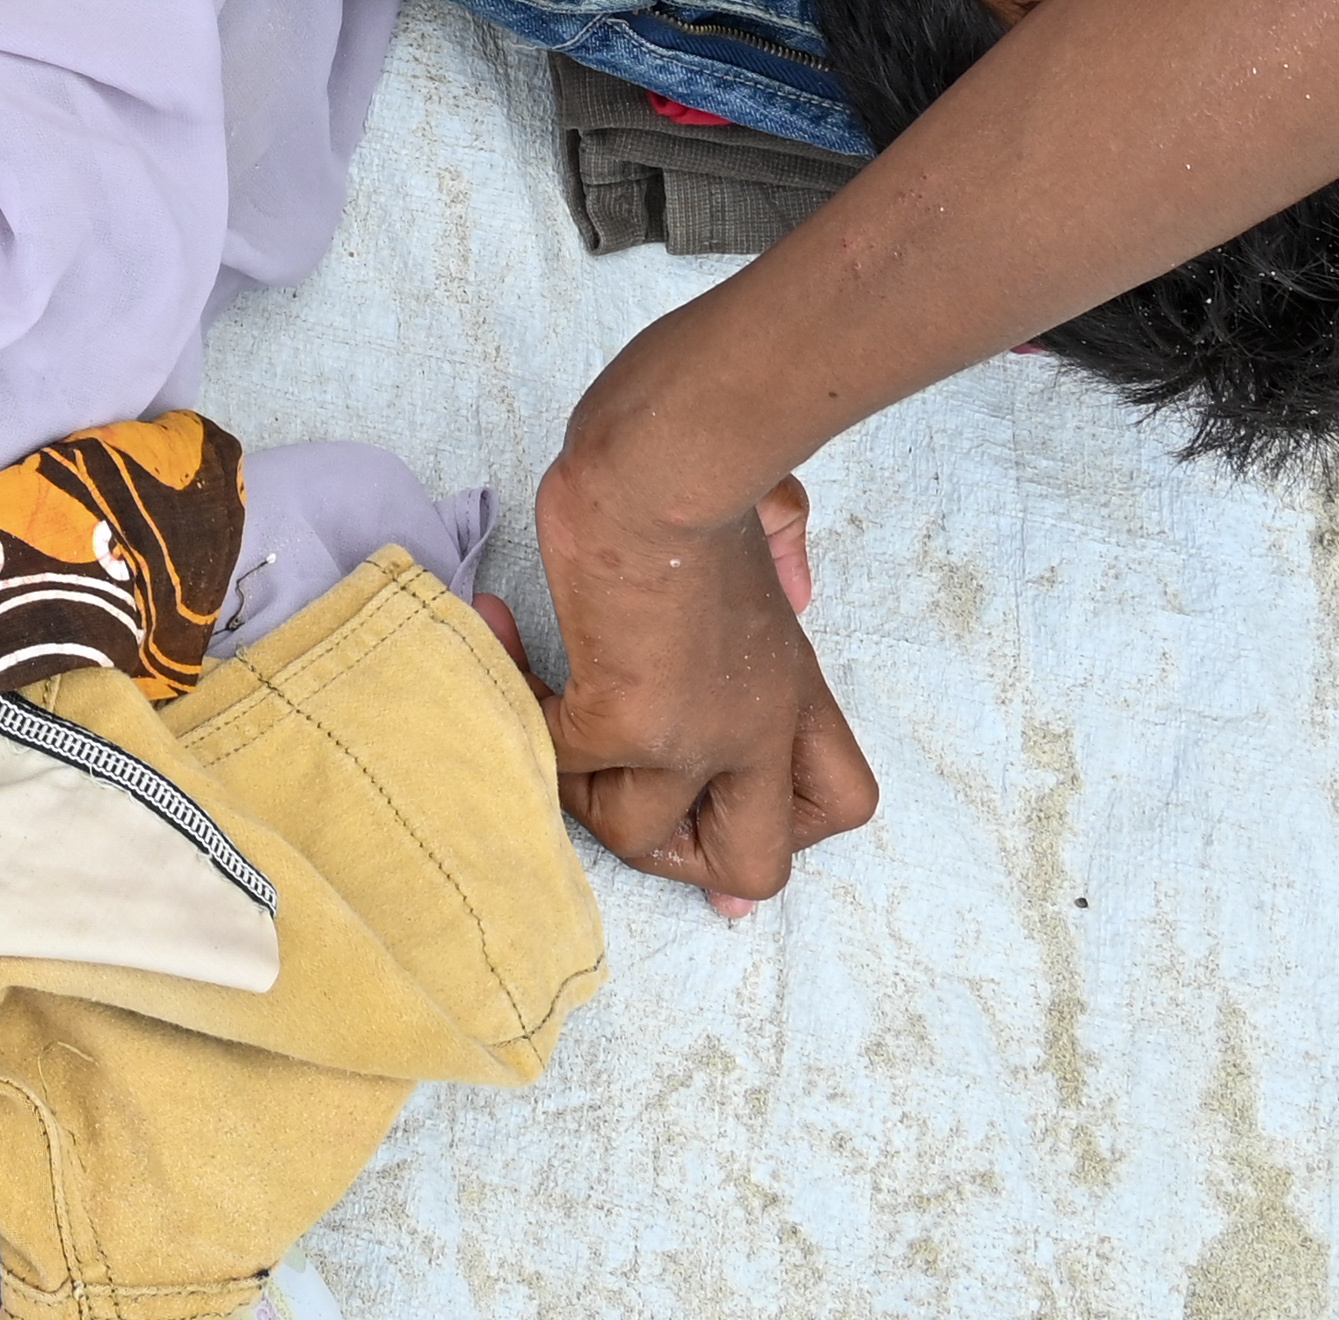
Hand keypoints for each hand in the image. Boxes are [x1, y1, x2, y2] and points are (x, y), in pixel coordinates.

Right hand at [530, 457, 874, 906]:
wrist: (664, 468)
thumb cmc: (710, 472)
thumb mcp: (776, 518)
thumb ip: (789, 550)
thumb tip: (797, 582)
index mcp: (793, 688)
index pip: (840, 806)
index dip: (777, 824)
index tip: (715, 822)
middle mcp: (756, 732)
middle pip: (753, 870)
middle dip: (677, 855)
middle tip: (613, 786)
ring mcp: (695, 736)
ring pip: (634, 836)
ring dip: (578, 782)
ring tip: (546, 697)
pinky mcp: (626, 719)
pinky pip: (557, 758)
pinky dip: (519, 701)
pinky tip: (499, 626)